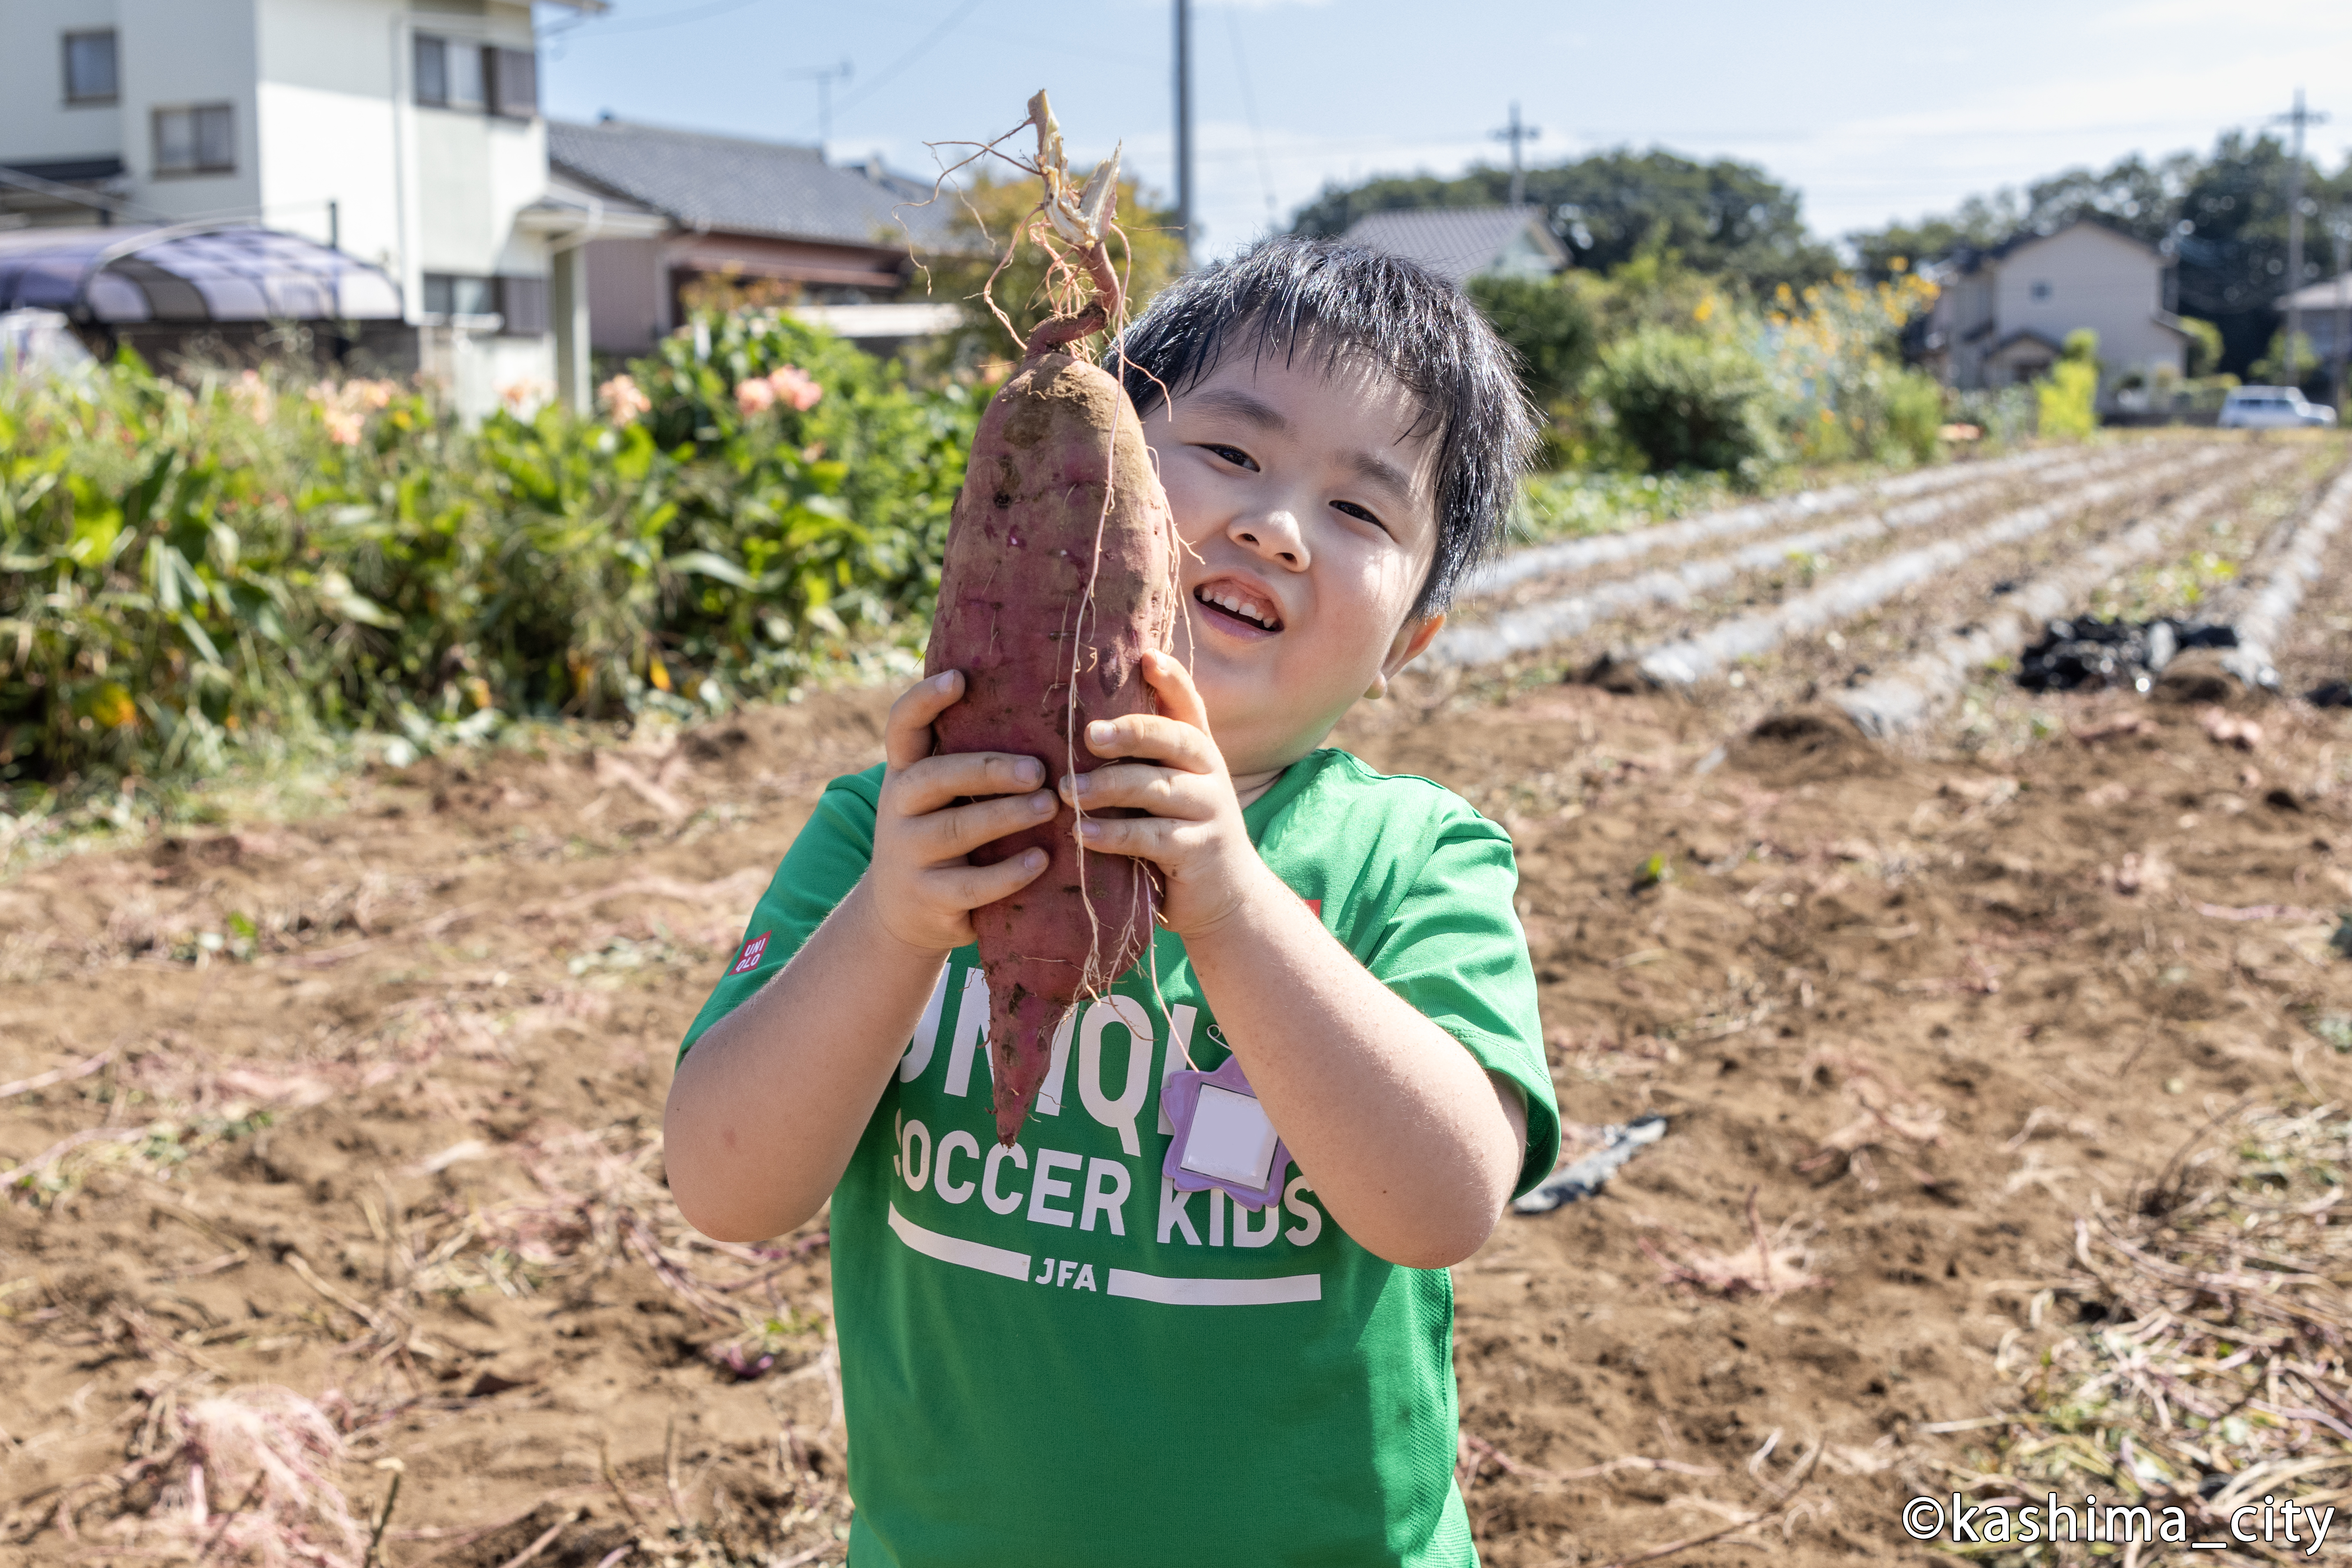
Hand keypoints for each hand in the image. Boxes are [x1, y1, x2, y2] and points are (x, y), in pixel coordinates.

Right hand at [866, 670, 1054, 953]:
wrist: (901, 914)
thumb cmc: (938, 836)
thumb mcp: (937, 797)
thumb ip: (965, 760)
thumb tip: (1033, 704)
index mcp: (904, 772)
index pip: (902, 727)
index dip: (924, 700)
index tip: (958, 677)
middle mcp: (898, 807)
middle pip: (935, 778)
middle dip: (988, 770)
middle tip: (1038, 770)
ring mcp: (908, 854)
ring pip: (955, 830)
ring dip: (1006, 816)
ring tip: (1051, 805)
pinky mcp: (928, 897)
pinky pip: (971, 884)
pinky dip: (1009, 873)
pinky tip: (1042, 859)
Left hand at [1060, 651, 1276, 938]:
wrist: (1227, 898)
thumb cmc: (1180, 834)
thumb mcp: (1170, 789)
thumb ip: (1144, 759)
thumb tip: (1081, 722)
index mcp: (1199, 750)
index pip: (1189, 704)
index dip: (1171, 678)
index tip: (1146, 656)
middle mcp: (1208, 773)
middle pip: (1173, 738)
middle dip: (1131, 731)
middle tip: (1088, 734)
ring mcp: (1208, 811)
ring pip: (1158, 788)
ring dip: (1109, 788)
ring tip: (1069, 792)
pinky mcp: (1198, 851)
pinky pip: (1152, 837)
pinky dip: (1114, 834)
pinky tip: (1083, 833)